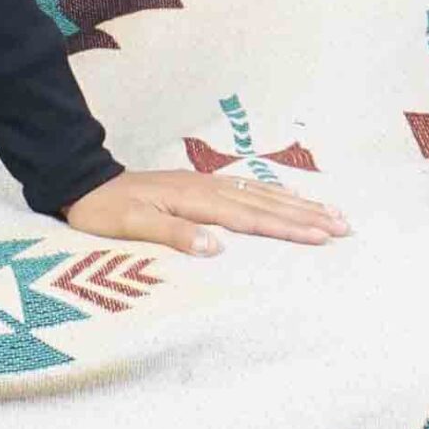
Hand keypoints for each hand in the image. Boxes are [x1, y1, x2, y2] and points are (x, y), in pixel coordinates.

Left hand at [60, 167, 349, 255]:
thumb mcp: (131, 225)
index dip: (287, 228)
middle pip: (265, 203)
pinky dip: (273, 193)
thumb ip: (173, 234)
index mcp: (195, 200)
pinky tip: (288, 197)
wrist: (83, 182)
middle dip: (307, 215)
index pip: (251, 218)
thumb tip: (216, 246)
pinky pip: (246, 188)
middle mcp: (207, 188)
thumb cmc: (104, 210)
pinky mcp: (199, 185)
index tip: (321, 237)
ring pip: (261, 193)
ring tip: (332, 212)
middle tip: (345, 226)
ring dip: (298, 203)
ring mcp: (205, 184)